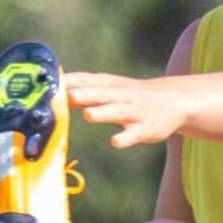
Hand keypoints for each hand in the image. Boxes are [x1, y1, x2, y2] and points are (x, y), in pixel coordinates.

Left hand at [64, 71, 185, 147]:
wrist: (174, 100)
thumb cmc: (133, 95)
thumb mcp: (111, 87)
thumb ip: (85, 89)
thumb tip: (55, 88)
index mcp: (109, 85)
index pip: (85, 80)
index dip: (68, 82)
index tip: (47, 86)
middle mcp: (120, 95)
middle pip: (100, 93)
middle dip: (84, 94)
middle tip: (66, 95)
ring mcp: (134, 111)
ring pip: (117, 111)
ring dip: (103, 113)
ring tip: (88, 115)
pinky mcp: (145, 128)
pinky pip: (134, 134)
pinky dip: (125, 138)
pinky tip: (115, 142)